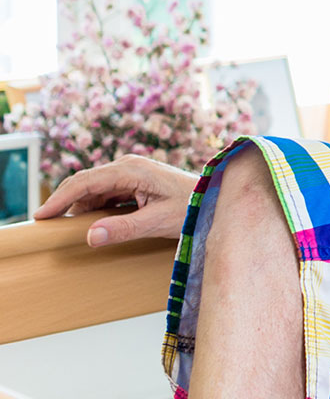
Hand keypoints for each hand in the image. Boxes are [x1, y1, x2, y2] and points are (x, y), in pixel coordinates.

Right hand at [32, 154, 199, 246]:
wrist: (216, 198)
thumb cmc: (192, 207)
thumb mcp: (158, 221)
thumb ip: (124, 229)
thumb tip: (90, 236)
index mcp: (132, 169)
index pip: (85, 181)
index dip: (60, 198)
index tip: (41, 216)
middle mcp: (127, 166)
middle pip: (84, 183)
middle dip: (64, 203)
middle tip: (46, 226)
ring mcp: (130, 173)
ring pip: (93, 190)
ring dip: (80, 207)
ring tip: (65, 228)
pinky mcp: (133, 182)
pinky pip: (104, 194)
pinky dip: (93, 208)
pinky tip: (88, 223)